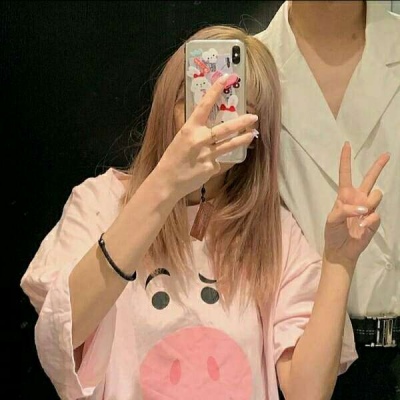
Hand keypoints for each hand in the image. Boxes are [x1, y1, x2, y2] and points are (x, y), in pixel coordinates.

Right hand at [154, 75, 257, 199]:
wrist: (167, 182)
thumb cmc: (172, 159)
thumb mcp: (181, 139)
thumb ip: (195, 132)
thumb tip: (208, 126)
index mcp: (189, 129)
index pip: (204, 106)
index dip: (215, 91)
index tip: (225, 78)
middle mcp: (200, 140)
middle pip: (226, 129)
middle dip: (242, 122)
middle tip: (254, 117)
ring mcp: (207, 155)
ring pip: (230, 145)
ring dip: (243, 139)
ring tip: (253, 134)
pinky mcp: (211, 168)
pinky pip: (218, 162)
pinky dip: (216, 162)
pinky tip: (206, 166)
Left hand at [324, 142, 389, 265]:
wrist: (340, 249)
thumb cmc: (333, 232)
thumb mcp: (332, 219)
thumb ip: (344, 210)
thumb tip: (364, 208)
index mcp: (344, 195)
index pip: (345, 174)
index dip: (345, 160)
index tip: (347, 145)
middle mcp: (358, 198)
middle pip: (369, 178)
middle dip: (378, 166)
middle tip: (386, 154)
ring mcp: (368, 208)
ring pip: (376, 195)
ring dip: (369, 204)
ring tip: (360, 216)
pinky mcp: (375, 220)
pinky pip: (376, 214)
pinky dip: (369, 220)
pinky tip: (362, 227)